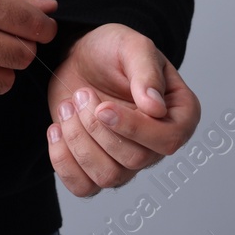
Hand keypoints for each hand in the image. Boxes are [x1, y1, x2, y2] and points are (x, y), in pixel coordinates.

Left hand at [45, 23, 199, 196]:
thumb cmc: (112, 50)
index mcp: (179, 115)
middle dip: (97, 128)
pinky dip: (63, 161)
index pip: (168, 141)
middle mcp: (157, 144)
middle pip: (134, 160)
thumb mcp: (132, 46)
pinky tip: (55, 128)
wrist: (81, 57)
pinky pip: (82, 187)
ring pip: (108, 178)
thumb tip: (156, 108)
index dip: (133, 129)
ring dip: (78, 141)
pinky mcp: (96, 166)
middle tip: (80, 94)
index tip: (102, 107)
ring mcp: (127, 160)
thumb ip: (146, 73)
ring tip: (68, 106)